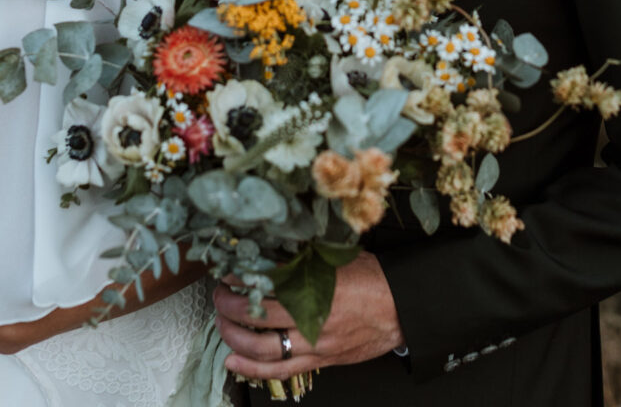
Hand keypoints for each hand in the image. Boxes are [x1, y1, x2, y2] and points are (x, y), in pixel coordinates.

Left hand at [213, 250, 404, 380]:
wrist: (401, 308)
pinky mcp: (320, 360)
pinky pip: (281, 370)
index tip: (229, 272)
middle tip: (219, 295)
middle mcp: (312, 317)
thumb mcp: (337, 257)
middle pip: (258, 316)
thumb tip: (273, 250)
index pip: (267, 283)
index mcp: (316, 285)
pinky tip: (233, 361)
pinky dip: (253, 368)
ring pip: (264, 347)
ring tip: (221, 323)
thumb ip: (306, 257)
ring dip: (235, 335)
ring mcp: (315, 343)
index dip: (243, 279)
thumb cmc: (372, 278)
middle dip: (231, 305)